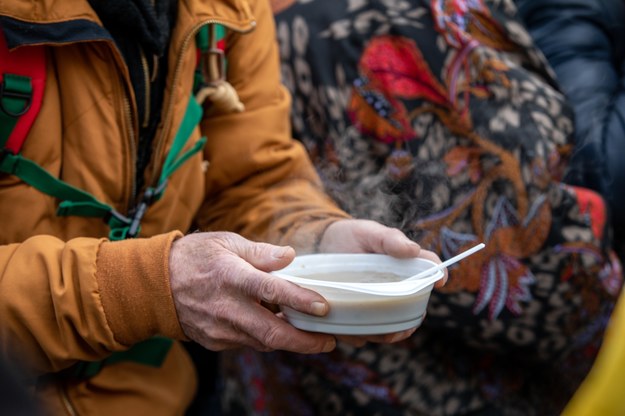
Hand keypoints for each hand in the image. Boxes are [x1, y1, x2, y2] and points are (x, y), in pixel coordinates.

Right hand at [169, 231, 335, 352]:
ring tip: (312, 335)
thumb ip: (261, 252)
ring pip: (263, 342)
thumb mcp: (227, 242)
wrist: (155, 284)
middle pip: (272, 333)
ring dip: (289, 341)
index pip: (272, 291)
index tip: (324, 308)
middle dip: (305, 341)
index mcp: (231, 277)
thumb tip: (290, 256)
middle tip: (329, 340)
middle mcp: (226, 308)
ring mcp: (220, 329)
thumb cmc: (195, 257)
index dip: (300, 301)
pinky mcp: (216, 341)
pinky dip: (267, 338)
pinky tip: (279, 329)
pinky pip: (248, 342)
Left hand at [318, 219, 445, 345]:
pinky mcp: (357, 313)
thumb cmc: (351, 237)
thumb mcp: (369, 233)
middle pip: (413, 312)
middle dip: (409, 323)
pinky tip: (350, 331)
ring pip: (390, 328)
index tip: (439, 280)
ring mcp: (377, 303)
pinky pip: (364, 332)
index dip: (439, 276)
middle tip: (399, 326)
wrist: (320, 245)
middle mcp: (396, 289)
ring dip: (386, 334)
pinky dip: (360, 335)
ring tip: (376, 332)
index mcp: (405, 267)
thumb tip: (413, 250)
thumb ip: (389, 240)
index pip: (430, 272)